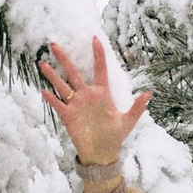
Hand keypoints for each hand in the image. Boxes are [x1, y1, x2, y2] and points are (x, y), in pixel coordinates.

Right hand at [38, 36, 151, 173]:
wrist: (102, 153)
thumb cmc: (115, 136)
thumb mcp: (128, 121)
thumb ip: (137, 107)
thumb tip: (149, 93)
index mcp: (102, 93)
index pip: (99, 69)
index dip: (98, 54)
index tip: (95, 38)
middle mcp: (87, 95)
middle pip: (74, 73)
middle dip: (65, 59)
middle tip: (55, 44)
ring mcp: (76, 105)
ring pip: (62, 86)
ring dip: (53, 75)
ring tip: (43, 63)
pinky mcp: (68, 117)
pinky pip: (58, 105)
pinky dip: (51, 99)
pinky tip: (44, 91)